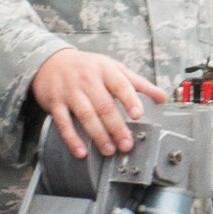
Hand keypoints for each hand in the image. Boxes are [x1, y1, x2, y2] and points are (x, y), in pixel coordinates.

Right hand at [32, 48, 164, 158]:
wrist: (50, 61)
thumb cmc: (87, 67)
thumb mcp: (113, 68)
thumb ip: (137, 83)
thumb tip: (162, 97)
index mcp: (105, 70)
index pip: (120, 85)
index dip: (130, 99)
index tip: (138, 114)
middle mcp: (87, 80)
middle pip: (104, 105)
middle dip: (116, 127)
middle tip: (126, 144)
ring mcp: (70, 91)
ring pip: (85, 115)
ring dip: (98, 135)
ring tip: (109, 150)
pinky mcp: (55, 103)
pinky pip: (63, 123)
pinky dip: (72, 139)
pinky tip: (81, 152)